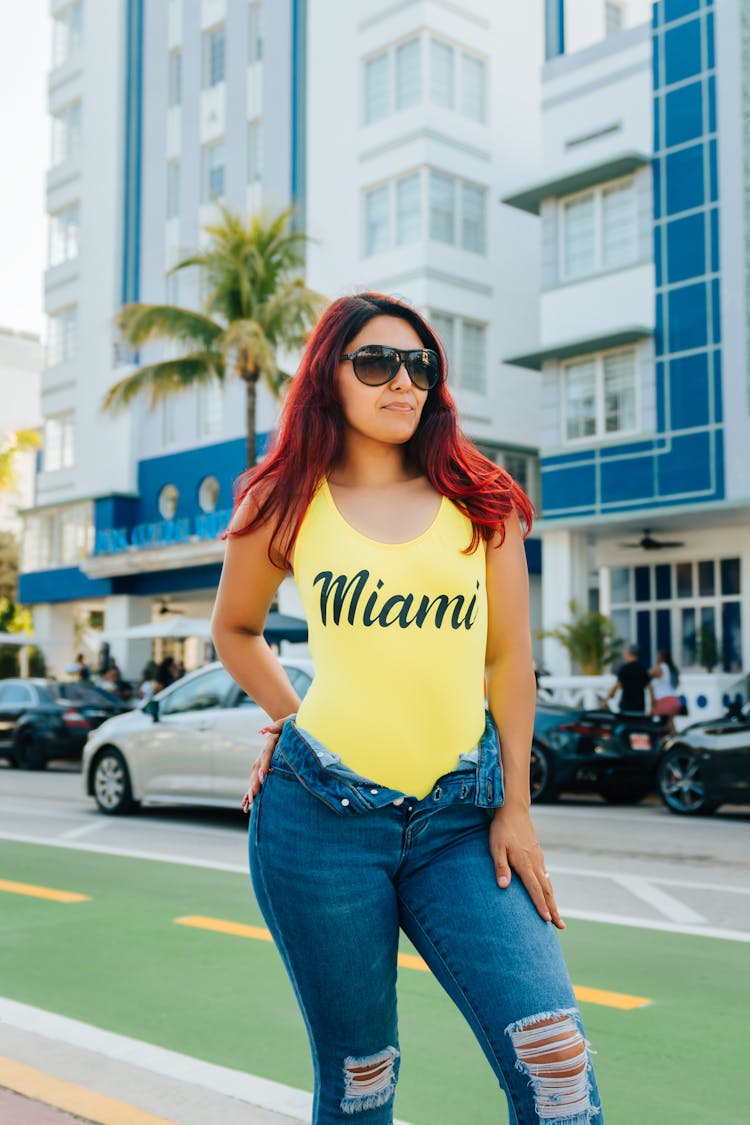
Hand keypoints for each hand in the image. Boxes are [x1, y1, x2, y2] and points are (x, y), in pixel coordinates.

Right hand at [241, 713, 295, 812]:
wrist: (292, 724)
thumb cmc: (294, 723)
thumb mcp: (289, 721)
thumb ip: (278, 725)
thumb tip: (264, 730)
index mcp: (270, 742)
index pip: (266, 755)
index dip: (264, 766)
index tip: (263, 777)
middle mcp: (265, 752)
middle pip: (257, 768)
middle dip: (254, 782)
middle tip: (253, 795)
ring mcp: (264, 759)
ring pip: (255, 775)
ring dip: (251, 788)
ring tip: (248, 802)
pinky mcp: (267, 765)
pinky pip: (258, 778)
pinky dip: (252, 789)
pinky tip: (248, 802)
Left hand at [489, 803, 564, 928]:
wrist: (513, 810)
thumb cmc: (501, 830)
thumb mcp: (496, 848)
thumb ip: (500, 867)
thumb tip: (503, 887)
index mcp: (525, 864)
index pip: (535, 889)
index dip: (541, 905)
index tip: (548, 920)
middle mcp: (535, 863)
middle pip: (546, 891)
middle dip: (554, 909)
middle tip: (560, 926)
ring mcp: (538, 858)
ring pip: (548, 884)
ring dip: (552, 901)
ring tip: (556, 915)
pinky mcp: (538, 854)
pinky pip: (545, 875)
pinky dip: (548, 888)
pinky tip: (547, 892)